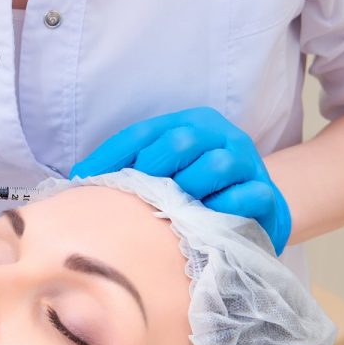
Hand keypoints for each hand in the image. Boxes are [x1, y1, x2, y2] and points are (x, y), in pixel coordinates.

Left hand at [70, 107, 291, 254]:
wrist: (256, 210)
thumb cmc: (196, 193)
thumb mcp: (164, 172)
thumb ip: (127, 171)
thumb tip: (77, 184)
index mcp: (191, 123)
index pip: (143, 134)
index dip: (112, 156)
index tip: (86, 180)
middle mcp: (220, 136)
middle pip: (180, 141)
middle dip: (153, 170)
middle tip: (140, 196)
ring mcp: (247, 163)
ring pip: (216, 164)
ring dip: (189, 190)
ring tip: (175, 210)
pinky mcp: (266, 194)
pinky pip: (249, 195)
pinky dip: (225, 208)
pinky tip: (207, 221)